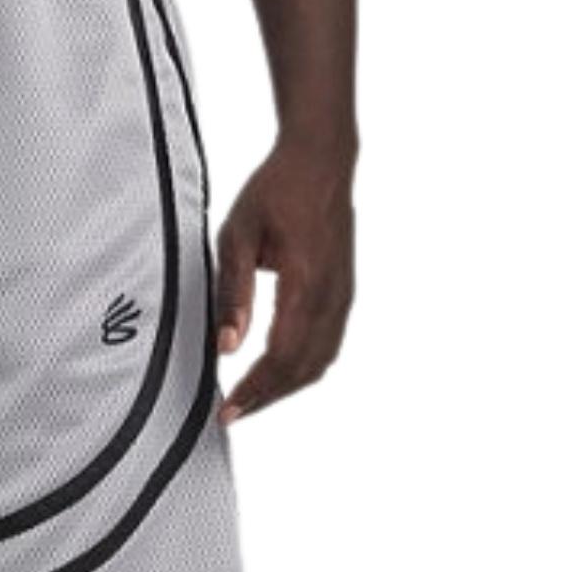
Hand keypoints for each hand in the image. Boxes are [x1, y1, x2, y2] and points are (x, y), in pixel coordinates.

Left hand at [216, 141, 356, 422]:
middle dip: (267, 396)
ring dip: (286, 387)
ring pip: (320, 362)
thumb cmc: (277, 189)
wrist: (322, 158)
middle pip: (303, 368)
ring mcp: (343, 295)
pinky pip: (328, 345)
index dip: (255, 390)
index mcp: (307, 282)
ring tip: (251, 399)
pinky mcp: (344, 292)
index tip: (229, 411)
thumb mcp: (237, 235)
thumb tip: (226, 345)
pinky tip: (278, 373)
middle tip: (233, 413)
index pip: (281, 356)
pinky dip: (303, 369)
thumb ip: (232, 292)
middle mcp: (333, 295)